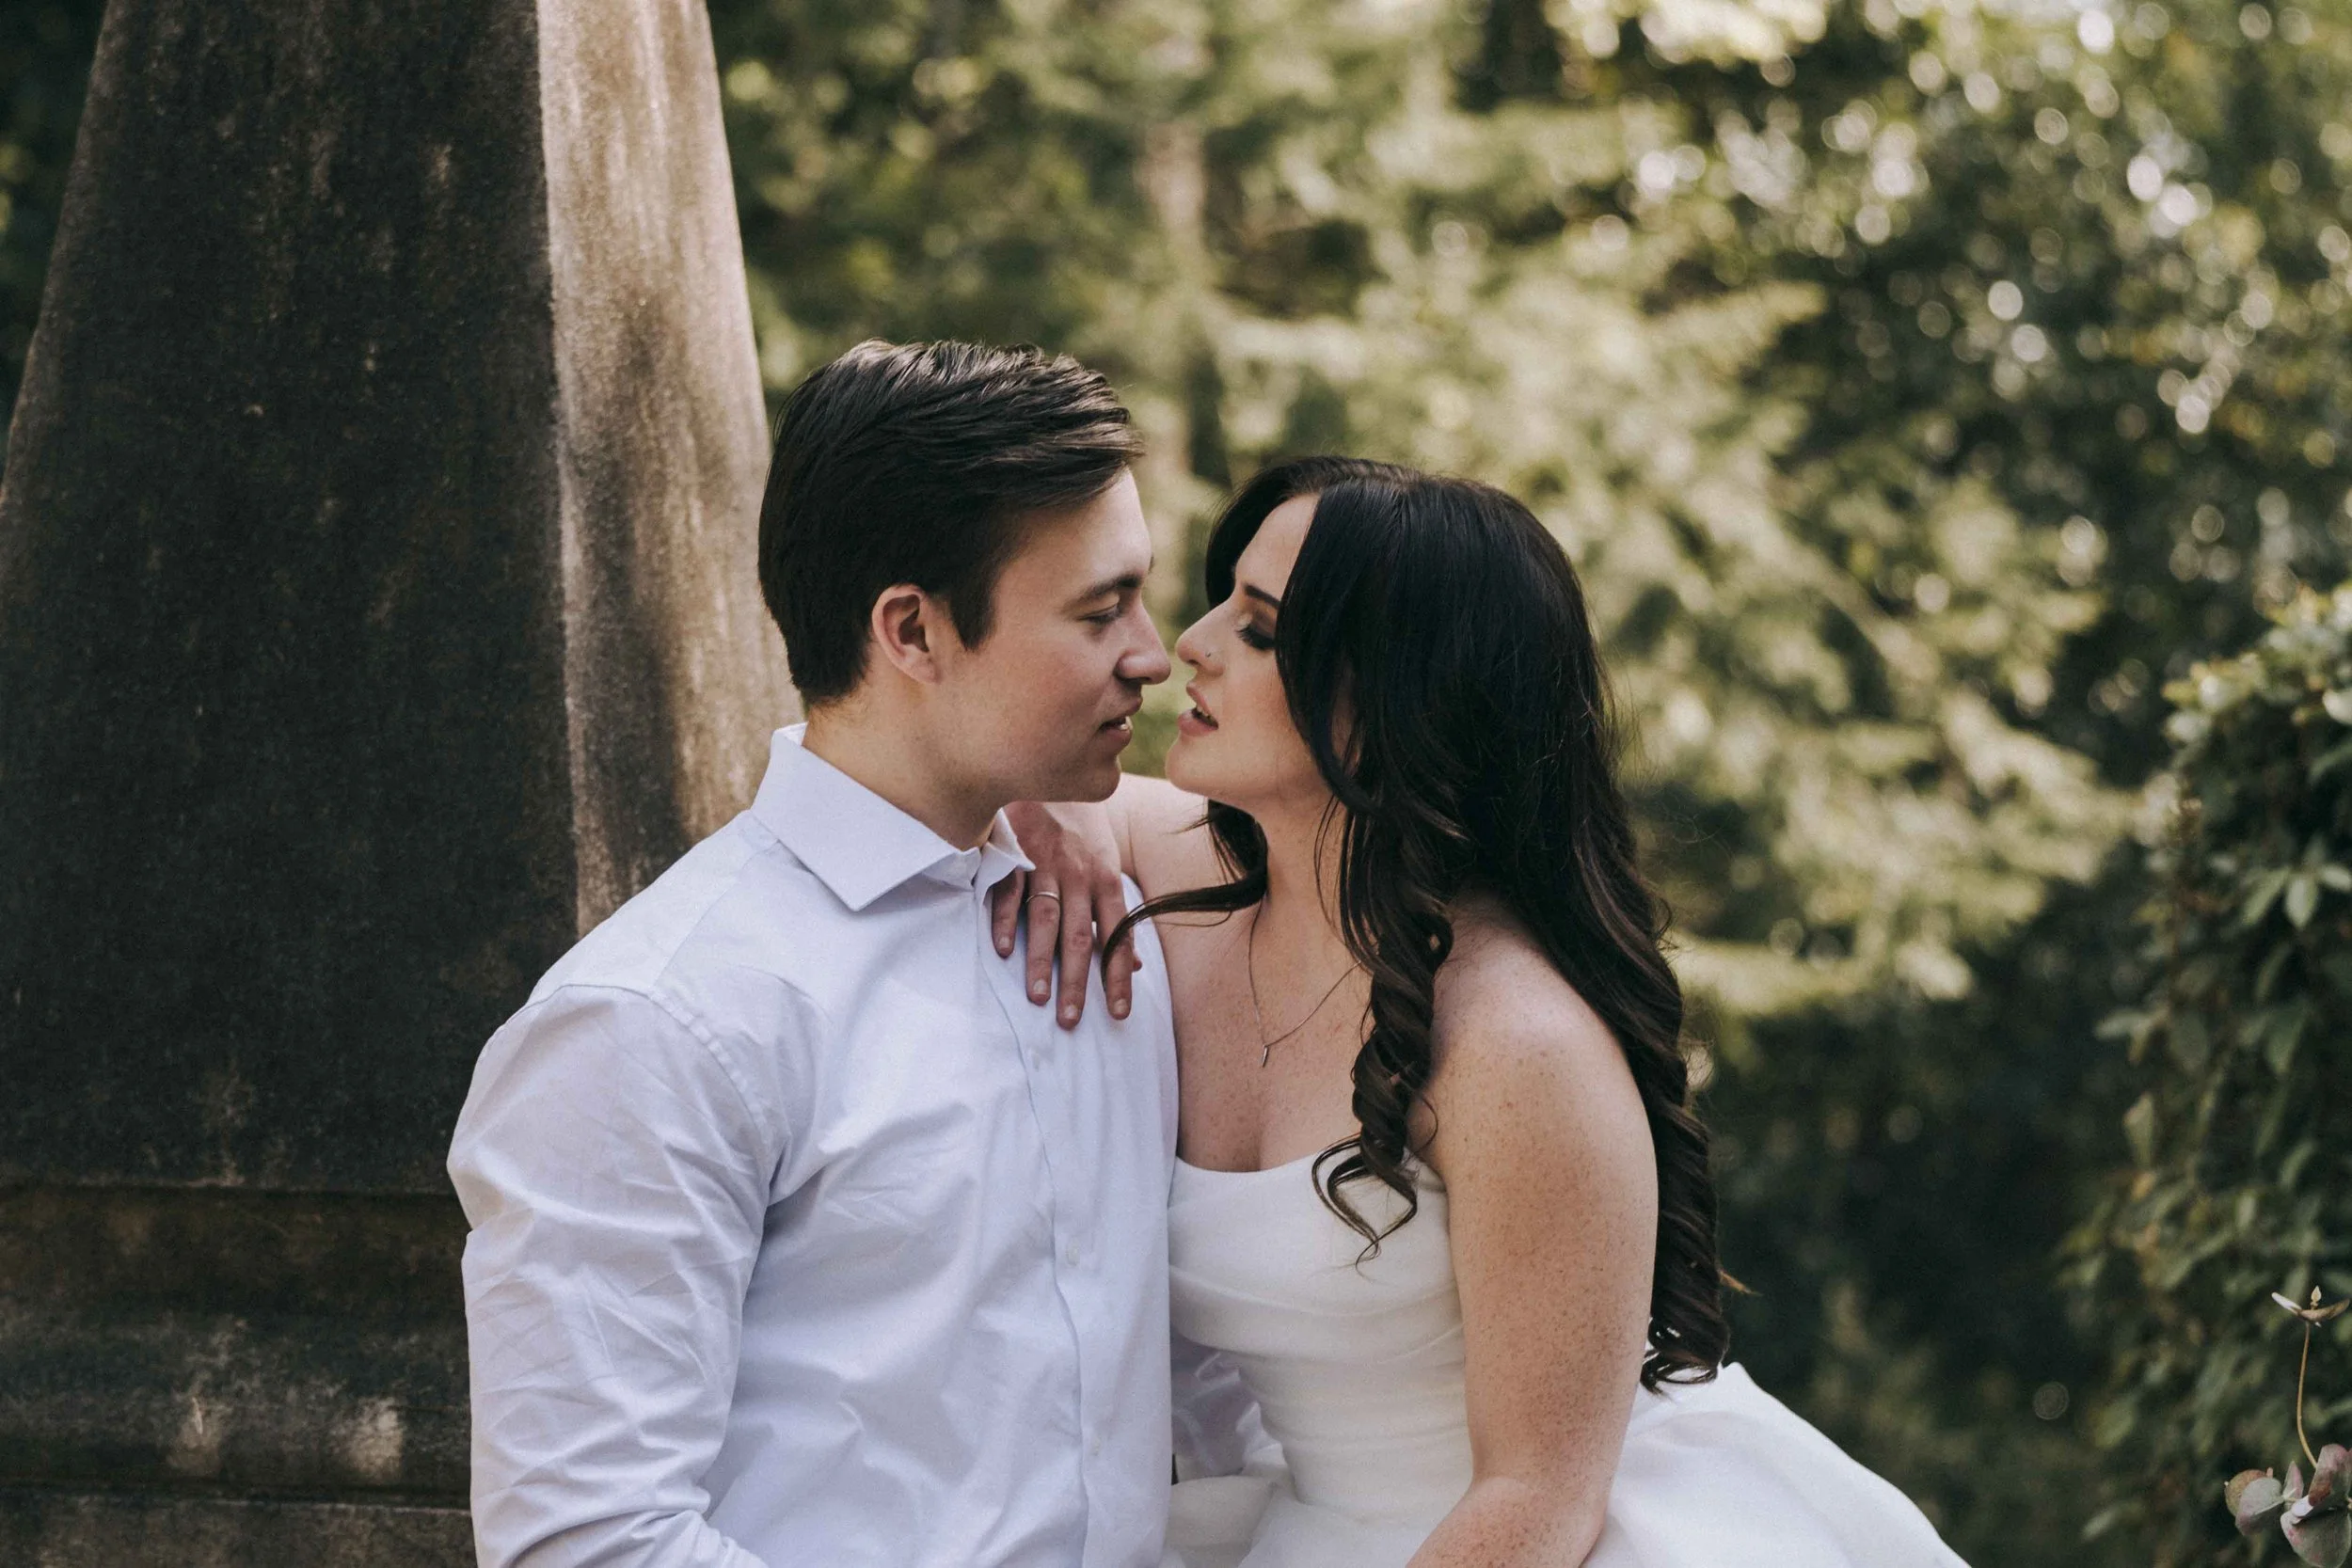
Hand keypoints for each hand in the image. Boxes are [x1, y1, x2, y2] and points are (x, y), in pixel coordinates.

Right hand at [992, 800, 1136, 1027]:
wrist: (1050, 770)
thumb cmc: (1080, 832)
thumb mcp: (1106, 867)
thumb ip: (1115, 918)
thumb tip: (1136, 965)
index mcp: (1106, 881)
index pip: (1117, 937)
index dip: (1119, 977)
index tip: (1119, 1014)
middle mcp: (1080, 875)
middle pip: (1080, 936)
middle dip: (1077, 981)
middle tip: (1071, 1020)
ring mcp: (1045, 864)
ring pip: (1046, 917)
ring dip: (1041, 960)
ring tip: (1037, 997)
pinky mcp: (1013, 854)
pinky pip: (1009, 891)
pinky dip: (1005, 920)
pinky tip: (1003, 951)